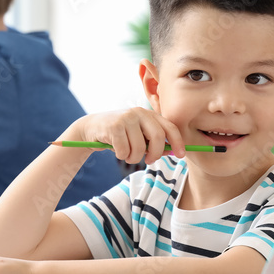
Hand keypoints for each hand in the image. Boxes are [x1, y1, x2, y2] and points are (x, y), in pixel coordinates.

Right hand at [61, 108, 184, 164]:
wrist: (92, 128)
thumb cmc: (119, 135)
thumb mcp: (139, 136)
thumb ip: (155, 142)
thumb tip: (173, 152)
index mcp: (149, 114)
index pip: (170, 127)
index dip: (178, 142)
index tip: (181, 155)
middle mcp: (139, 112)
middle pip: (158, 137)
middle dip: (155, 154)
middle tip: (149, 161)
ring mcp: (126, 118)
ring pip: (140, 148)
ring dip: (134, 158)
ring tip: (127, 154)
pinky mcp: (114, 126)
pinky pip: (124, 150)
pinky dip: (121, 156)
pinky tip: (116, 150)